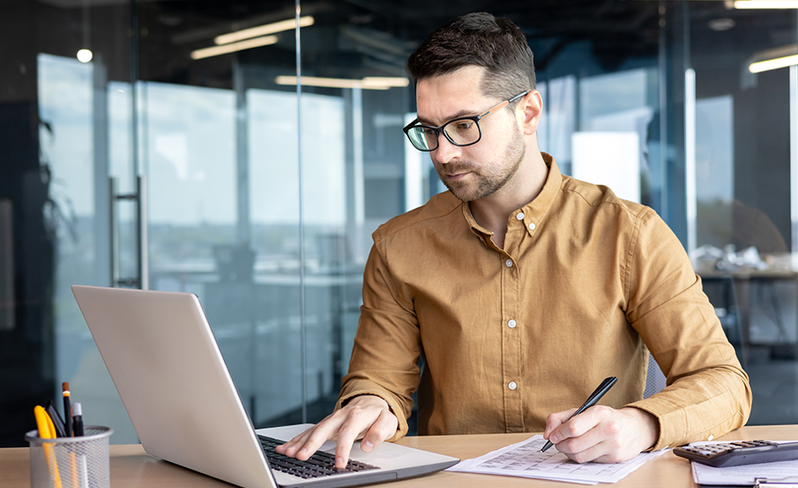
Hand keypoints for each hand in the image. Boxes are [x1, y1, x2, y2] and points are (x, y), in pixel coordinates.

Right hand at [274, 395, 397, 468]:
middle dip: (311, 443)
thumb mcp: (388, 421)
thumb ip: (380, 432)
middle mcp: (340, 416)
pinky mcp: (324, 424)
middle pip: (323, 429)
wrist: (371, 400)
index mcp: (357, 415)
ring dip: (299, 442)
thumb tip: (366, 446)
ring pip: (312, 430)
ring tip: (288, 453)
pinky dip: (295, 440)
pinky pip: (308, 432)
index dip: (343, 448)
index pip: (348, 432)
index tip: (340, 463)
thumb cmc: (378, 413)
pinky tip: (285, 447)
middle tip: (302, 456)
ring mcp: (330, 419)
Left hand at [542, 406, 658, 462]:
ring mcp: (613, 445)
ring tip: (567, 445)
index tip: (551, 435)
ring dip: (568, 452)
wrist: (634, 428)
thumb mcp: (583, 410)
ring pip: (579, 456)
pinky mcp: (614, 458)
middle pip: (574, 445)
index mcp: (599, 413)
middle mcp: (609, 429)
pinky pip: (588, 461)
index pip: (573, 427)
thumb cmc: (604, 418)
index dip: (558, 433)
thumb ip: (560, 418)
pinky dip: (580, 456)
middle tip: (557, 442)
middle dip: (560, 445)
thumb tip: (547, 433)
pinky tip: (582, 449)